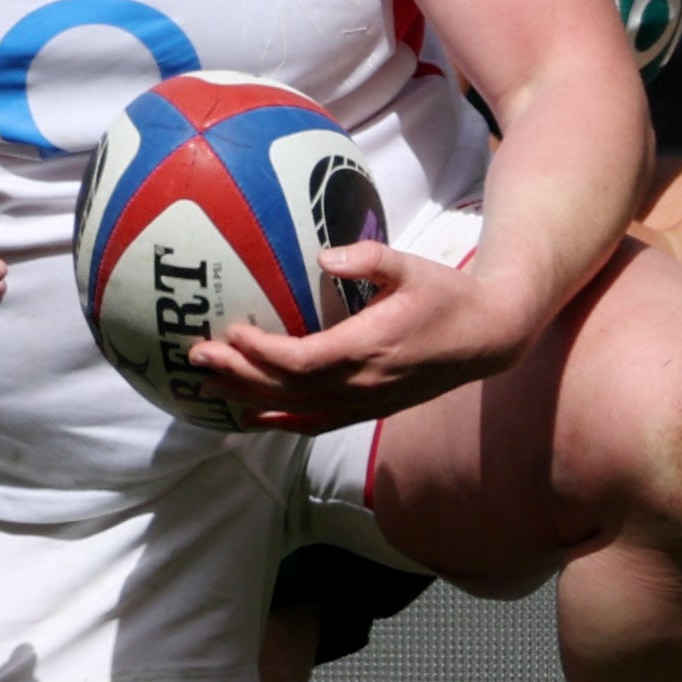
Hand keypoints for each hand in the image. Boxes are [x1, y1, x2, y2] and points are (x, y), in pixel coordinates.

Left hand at [188, 233, 544, 426]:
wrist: (486, 338)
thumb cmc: (445, 294)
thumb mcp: (411, 266)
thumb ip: (369, 257)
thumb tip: (324, 257)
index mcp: (369, 348)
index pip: (303, 361)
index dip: (262, 354)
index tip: (231, 334)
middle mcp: (363, 384)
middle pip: (288, 391)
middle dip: (239, 376)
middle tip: (195, 359)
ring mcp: (366, 402)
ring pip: (298, 412)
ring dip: (250, 401)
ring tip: (206, 390)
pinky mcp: (370, 409)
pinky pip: (318, 424)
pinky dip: (282, 423)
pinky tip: (253, 418)